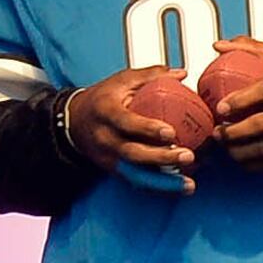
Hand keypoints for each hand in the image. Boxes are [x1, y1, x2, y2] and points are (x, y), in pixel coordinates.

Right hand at [64, 69, 201, 188]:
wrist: (74, 121)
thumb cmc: (102, 99)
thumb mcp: (121, 81)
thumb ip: (151, 76)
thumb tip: (181, 74)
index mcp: (105, 111)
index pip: (124, 122)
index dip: (146, 128)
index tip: (170, 132)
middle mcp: (105, 137)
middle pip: (132, 152)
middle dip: (161, 157)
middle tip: (188, 155)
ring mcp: (109, 157)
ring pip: (136, 174)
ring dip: (164, 181)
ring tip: (189, 182)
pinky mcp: (115, 170)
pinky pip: (139, 182)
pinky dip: (162, 187)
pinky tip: (182, 188)